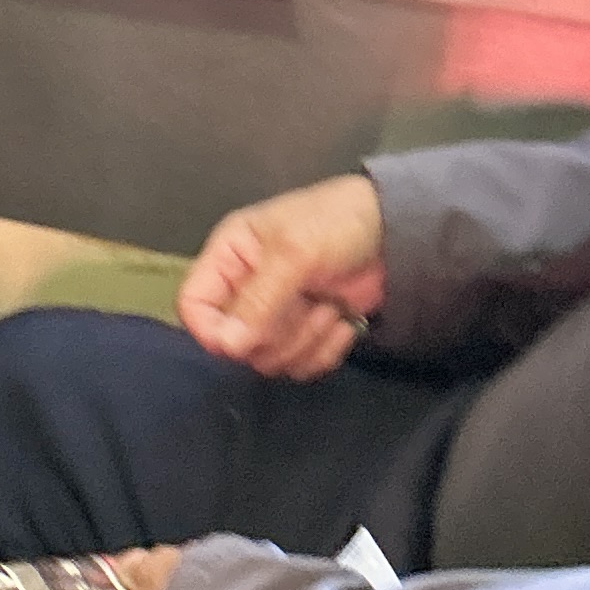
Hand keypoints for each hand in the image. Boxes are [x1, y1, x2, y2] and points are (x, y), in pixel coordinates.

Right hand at [175, 172, 384, 378]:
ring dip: (305, 341)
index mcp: (230, 257)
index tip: (245, 339)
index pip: (194, 304)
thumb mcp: (295, 251)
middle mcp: (245, 289)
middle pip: (233, 343)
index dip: (212, 329)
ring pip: (268, 360)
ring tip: (328, 307)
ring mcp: (276, 315)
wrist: (396, 232)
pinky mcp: (306, 334)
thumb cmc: (338, 223)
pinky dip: (325, 351)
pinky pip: (300, 366)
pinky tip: (343, 320)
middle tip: (307, 307)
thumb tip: (228, 347)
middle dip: (275, 335)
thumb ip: (259, 299)